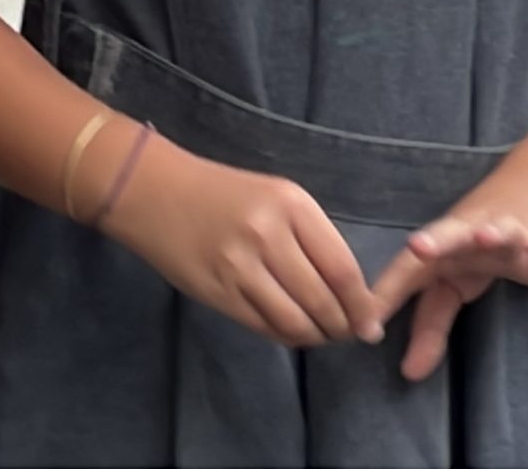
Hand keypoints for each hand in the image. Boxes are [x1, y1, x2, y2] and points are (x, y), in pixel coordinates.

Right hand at [104, 134, 383, 349]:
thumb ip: (312, 238)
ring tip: (321, 333)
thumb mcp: (275, 197)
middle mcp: (268, 234)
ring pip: (296, 322)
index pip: (342, 268)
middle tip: (350, 333)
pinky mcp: (219, 293)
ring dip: (316, 336)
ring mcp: (241, 267)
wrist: (154, 191)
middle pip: (323, 301)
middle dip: (343, 327)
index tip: (372, 323)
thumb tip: (353, 294)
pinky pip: (266, 328)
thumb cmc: (223, 192)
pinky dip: (287, 336)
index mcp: (290, 203)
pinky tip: (292, 329)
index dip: (362, 305)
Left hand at [369, 184, 527, 381]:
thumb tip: (409, 373)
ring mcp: (510, 235)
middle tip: (418, 247)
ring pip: (502, 231)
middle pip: (449, 235)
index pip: (409, 270)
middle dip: (435, 241)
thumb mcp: (453, 286)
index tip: (367, 322)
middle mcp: (472, 237)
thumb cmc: (480, 247)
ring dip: (494, 234)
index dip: (388, 292)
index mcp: (442, 250)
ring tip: (486, 237)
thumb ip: (430, 327)